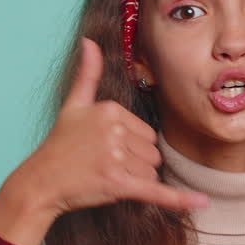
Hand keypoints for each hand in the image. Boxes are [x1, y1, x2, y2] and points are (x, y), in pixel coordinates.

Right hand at [0, 36, 208, 226]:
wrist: (41, 180)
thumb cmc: (59, 145)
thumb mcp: (73, 105)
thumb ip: (87, 74)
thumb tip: (89, 41)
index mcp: (111, 109)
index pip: (147, 133)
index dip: (130, 147)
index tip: (103, 149)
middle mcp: (115, 130)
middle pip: (152, 153)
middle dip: (134, 165)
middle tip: (102, 166)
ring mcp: (116, 157)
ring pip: (151, 172)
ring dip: (134, 180)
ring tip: (104, 177)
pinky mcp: (117, 183)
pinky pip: (156, 191)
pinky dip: (179, 199)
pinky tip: (203, 203)